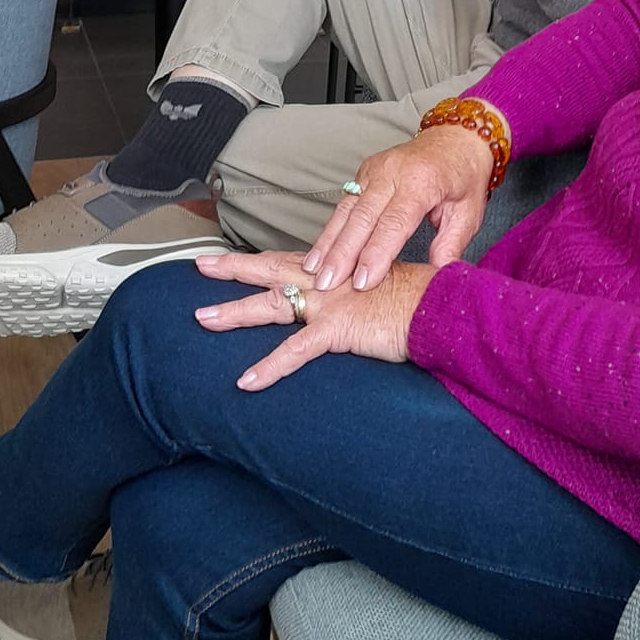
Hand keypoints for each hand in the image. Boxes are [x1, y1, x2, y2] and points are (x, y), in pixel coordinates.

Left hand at [193, 249, 435, 390]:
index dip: (256, 260)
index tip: (230, 257)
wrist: (440, 307)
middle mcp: (325, 282)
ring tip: (202, 317)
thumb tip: (348, 304)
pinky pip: (294, 352)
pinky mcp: (336, 330)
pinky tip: (246, 382)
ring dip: (234, 311)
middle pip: (268, 271)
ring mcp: (328, 304)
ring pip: (270, 305)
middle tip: (199, 265)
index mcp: (334, 271)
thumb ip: (355, 296)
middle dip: (231, 269)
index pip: (286, 261)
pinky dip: (268, 368)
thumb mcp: (377, 291)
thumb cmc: (416, 301)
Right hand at [295, 123, 493, 293]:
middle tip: (328, 285)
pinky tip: (318, 253)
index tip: (362, 283)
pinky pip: (344, 204)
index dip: (376, 255)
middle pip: (362, 218)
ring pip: (346, 211)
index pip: (394, 223)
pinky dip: (330, 230)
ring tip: (314, 272)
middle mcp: (393, 172)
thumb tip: (436, 277)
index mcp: (422, 181)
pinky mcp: (364, 172)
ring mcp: (375, 169)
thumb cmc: (463, 178)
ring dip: (328, 244)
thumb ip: (451, 245)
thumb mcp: (469, 213)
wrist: (455, 139)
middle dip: (343, 254)